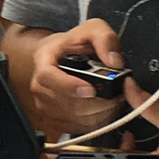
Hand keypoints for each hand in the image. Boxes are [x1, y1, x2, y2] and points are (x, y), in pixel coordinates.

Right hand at [25, 20, 127, 135]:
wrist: (61, 57)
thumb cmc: (74, 45)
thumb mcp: (92, 29)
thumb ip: (105, 39)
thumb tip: (114, 61)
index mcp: (43, 62)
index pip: (48, 78)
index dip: (69, 86)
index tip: (91, 89)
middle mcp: (40, 88)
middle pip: (68, 104)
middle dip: (99, 101)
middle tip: (118, 92)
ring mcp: (47, 107)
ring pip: (78, 119)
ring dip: (102, 111)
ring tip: (114, 98)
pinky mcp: (57, 121)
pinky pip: (82, 128)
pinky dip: (99, 120)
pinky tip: (106, 107)